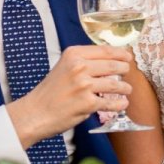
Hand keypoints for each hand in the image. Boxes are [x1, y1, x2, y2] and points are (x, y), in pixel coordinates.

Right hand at [7, 45, 132, 146]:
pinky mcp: (87, 103)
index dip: (120, 54)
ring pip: (115, 84)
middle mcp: (79, 67)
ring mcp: (84, 85)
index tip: (128, 57)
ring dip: (124, 88)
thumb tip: (110, 60)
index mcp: (74, 54)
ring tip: (127, 89)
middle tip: (127, 73)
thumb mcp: (64, 67)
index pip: (105, 50)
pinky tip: (123, 103)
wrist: (35, 112)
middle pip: (112, 66)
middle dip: (124, 70)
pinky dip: (120, 104)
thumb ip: (83, 62)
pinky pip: (111, 103)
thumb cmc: (50, 91)